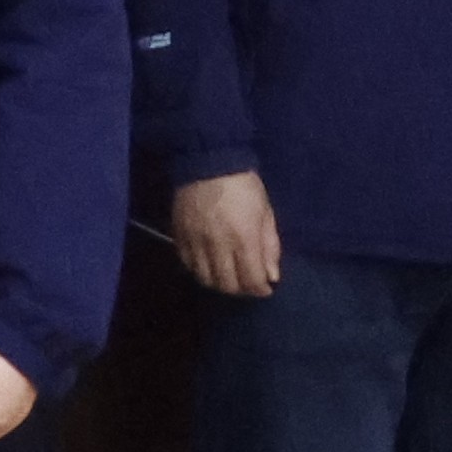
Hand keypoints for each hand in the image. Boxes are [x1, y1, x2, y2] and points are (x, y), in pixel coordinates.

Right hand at [171, 171, 282, 298]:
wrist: (208, 162)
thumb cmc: (244, 187)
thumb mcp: (266, 214)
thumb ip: (269, 247)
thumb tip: (272, 276)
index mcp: (244, 238)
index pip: (251, 279)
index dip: (260, 289)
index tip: (265, 288)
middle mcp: (218, 244)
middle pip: (227, 284)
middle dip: (241, 289)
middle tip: (247, 284)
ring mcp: (195, 241)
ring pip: (204, 278)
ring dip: (218, 283)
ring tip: (227, 277)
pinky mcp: (179, 234)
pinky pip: (187, 263)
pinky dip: (199, 269)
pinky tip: (208, 264)